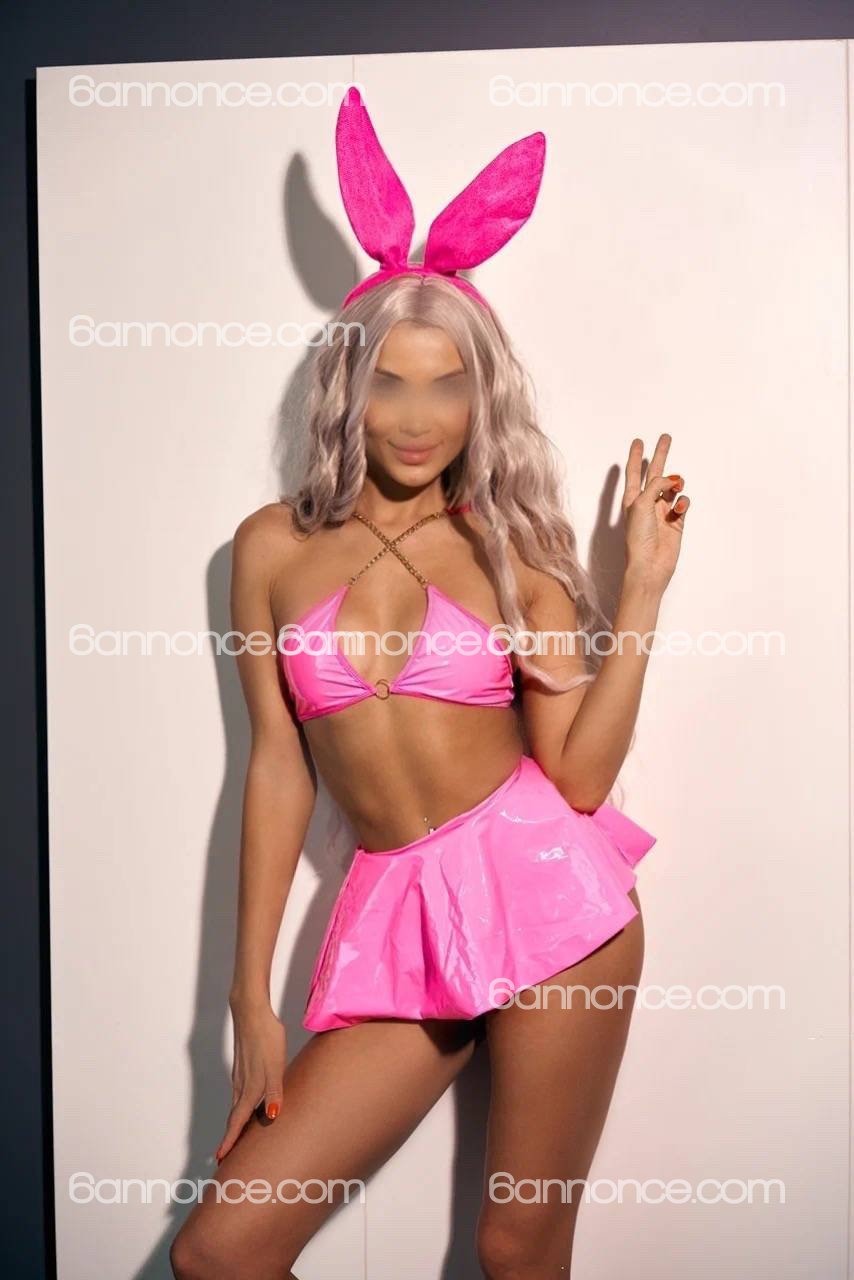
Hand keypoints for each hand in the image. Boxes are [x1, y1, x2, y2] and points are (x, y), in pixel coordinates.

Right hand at [215, 997, 286, 1163]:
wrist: (252, 1012)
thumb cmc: (266, 1038)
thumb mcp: (275, 1065)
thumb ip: (274, 1091)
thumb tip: (272, 1115)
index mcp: (248, 1088)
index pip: (238, 1121)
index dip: (230, 1141)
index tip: (221, 1159)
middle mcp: (240, 1085)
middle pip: (234, 1117)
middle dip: (230, 1138)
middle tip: (225, 1156)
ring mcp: (240, 1075)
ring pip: (236, 1105)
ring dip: (235, 1123)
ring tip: (236, 1137)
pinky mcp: (243, 1066)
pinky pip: (240, 1094)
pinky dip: (240, 1107)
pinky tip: (247, 1106)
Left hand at [622, 434, 688, 591]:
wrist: (650, 565)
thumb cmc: (638, 538)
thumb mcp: (641, 504)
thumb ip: (655, 486)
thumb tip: (672, 479)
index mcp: (632, 499)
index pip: (634, 472)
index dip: (636, 456)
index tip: (638, 441)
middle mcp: (647, 503)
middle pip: (655, 473)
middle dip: (660, 455)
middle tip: (666, 437)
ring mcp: (662, 512)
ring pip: (672, 488)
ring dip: (676, 483)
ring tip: (677, 485)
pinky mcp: (676, 522)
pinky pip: (683, 503)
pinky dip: (683, 502)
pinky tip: (679, 508)